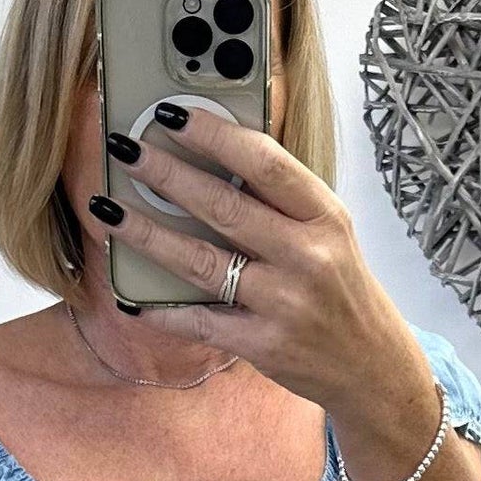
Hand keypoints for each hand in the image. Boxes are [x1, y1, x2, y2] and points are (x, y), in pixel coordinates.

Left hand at [94, 104, 446, 480]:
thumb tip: (208, 159)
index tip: (172, 114)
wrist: (371, 366)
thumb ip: (279, 200)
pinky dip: (162, 309)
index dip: (214, 134)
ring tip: (109, 212)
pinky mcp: (264, 346)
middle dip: (166, 175)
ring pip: (201, 262)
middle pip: (223, 207)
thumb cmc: (339, 289)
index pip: (264, 162)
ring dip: (147, 235)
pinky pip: (200, 321)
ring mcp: (284, 304)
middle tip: (125, 151)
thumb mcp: (327, 233)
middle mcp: (307, 257)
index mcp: (324, 216)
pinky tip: (129, 295)